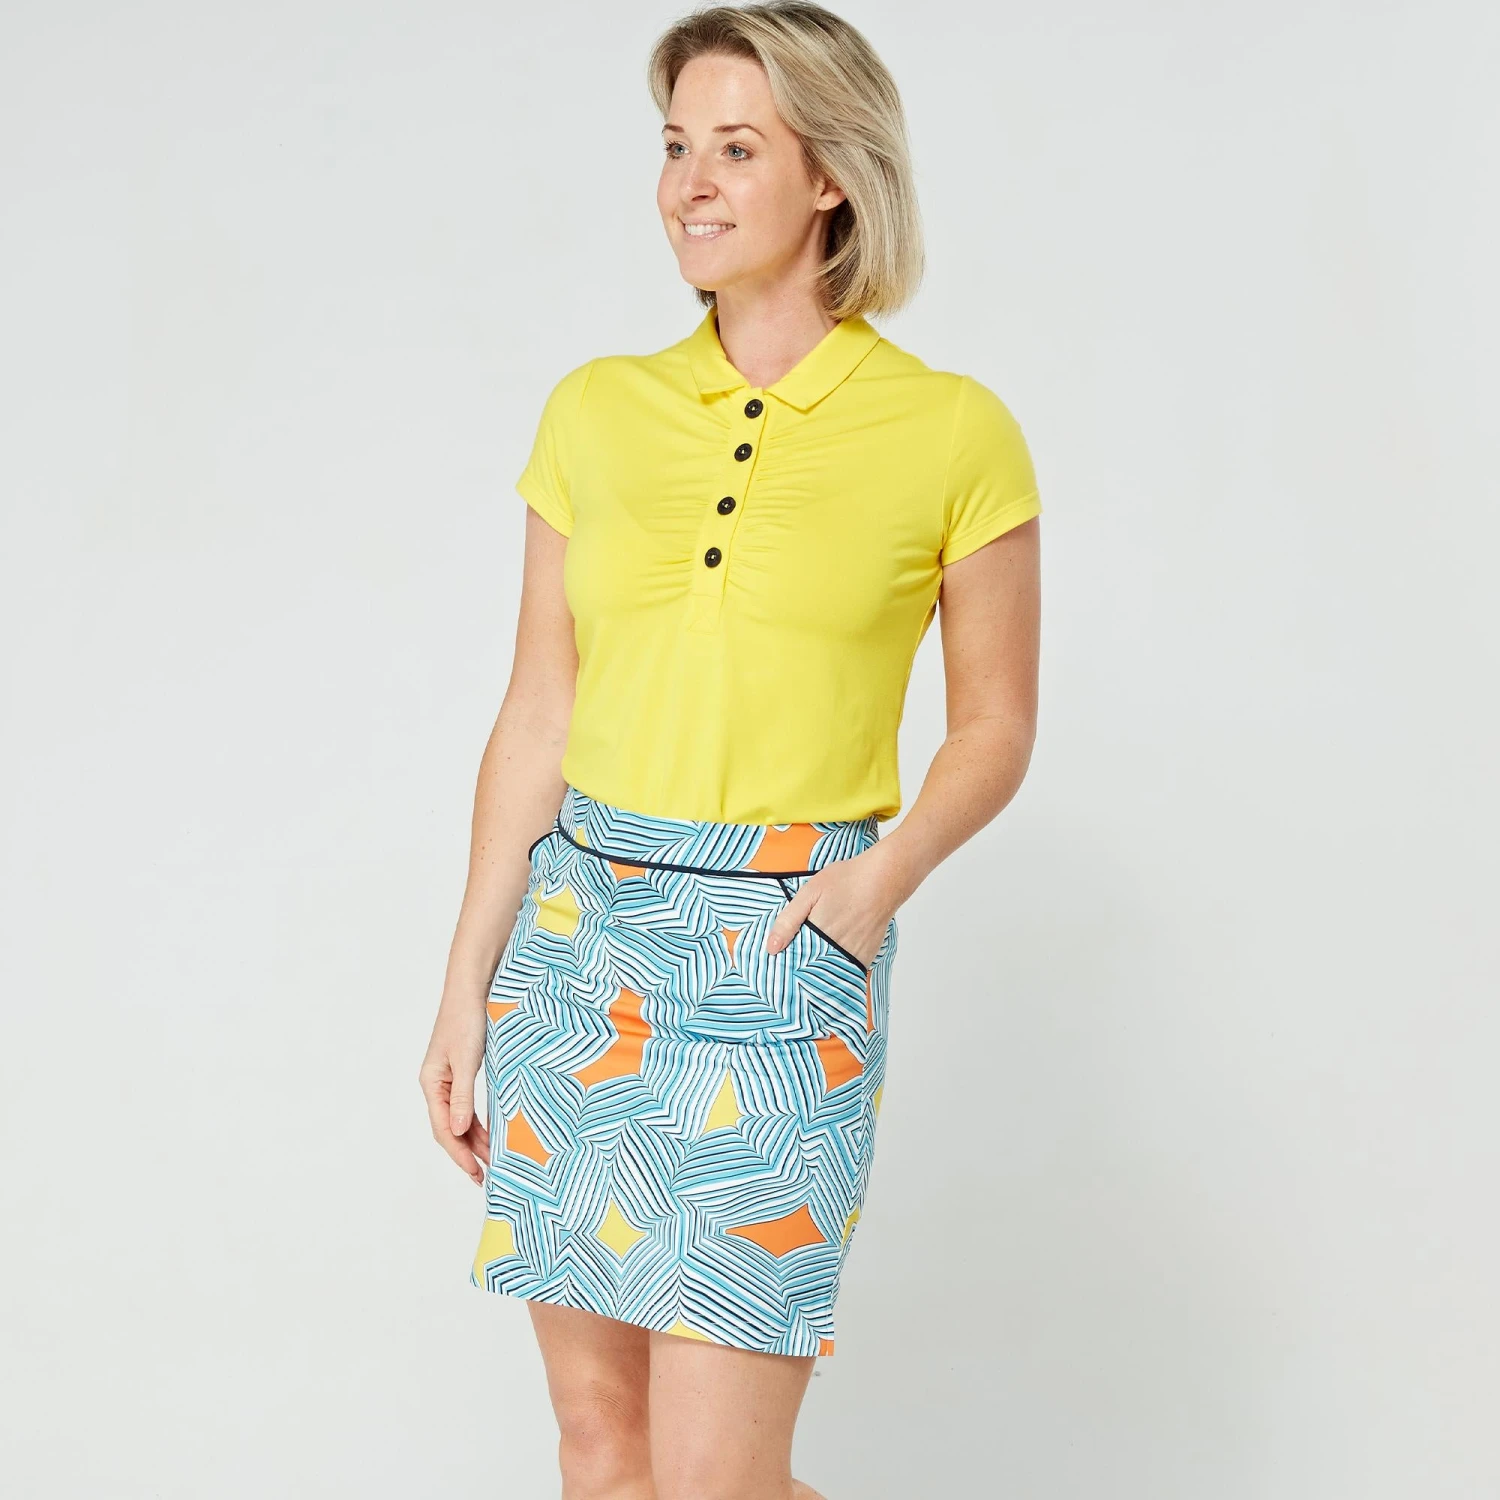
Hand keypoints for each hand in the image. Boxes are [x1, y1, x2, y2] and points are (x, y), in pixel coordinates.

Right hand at [418, 1002, 489, 1184]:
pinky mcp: (463, 1070)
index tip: (476, 1174)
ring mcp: (449, 1078)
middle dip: (467, 1153)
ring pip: (459, 1119)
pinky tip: (490, 1133)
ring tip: (492, 1161)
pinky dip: (478, 1122)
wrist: (473, 987)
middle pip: (449, 1128)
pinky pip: (467, 1105)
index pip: (442, 1129)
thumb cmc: (467, 1018)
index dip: (459, 1155)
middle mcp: (437, 1084)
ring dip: (474, 1140)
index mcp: (431, 1083)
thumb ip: (462, 1097)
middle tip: (485, 1177)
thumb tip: (456, 1133)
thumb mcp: (466, 1061)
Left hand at [764, 849, 897, 968]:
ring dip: (819, 974)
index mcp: (818, 935)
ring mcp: (854, 955)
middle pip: (812, 973)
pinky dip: (838, 971)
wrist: (884, 879)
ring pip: (831, 975)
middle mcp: (836, 949)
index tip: (776, 969)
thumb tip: (772, 948)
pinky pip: (848, 971)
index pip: (795, 963)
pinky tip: (830, 964)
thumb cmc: (847, 880)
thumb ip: (788, 920)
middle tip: (790, 972)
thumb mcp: (810, 892)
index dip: (785, 967)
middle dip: (800, 973)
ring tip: (809, 968)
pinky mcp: (867, 955)